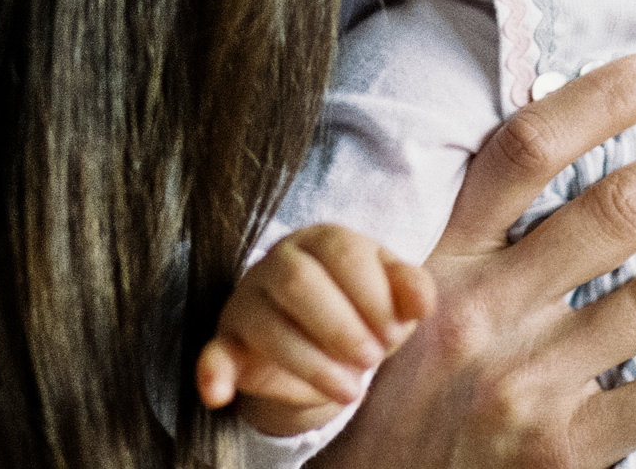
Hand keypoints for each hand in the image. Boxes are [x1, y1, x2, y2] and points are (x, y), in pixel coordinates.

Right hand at [196, 224, 434, 438]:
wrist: (321, 340)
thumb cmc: (361, 305)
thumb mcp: (392, 294)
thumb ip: (410, 290)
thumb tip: (423, 303)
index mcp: (324, 239)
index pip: (342, 251)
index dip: (371, 293)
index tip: (395, 332)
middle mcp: (279, 261)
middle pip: (299, 282)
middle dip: (340, 326)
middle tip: (371, 360)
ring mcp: (248, 299)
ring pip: (266, 323)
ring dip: (310, 361)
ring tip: (351, 390)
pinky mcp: (228, 340)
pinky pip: (213, 352)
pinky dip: (212, 372)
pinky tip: (218, 395)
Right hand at [309, 51, 635, 468]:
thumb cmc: (388, 392)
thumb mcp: (399, 297)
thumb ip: (472, 234)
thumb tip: (563, 146)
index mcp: (441, 257)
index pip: (524, 150)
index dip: (601, 98)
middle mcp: (484, 311)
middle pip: (614, 210)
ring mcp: (526, 384)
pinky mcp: (562, 453)